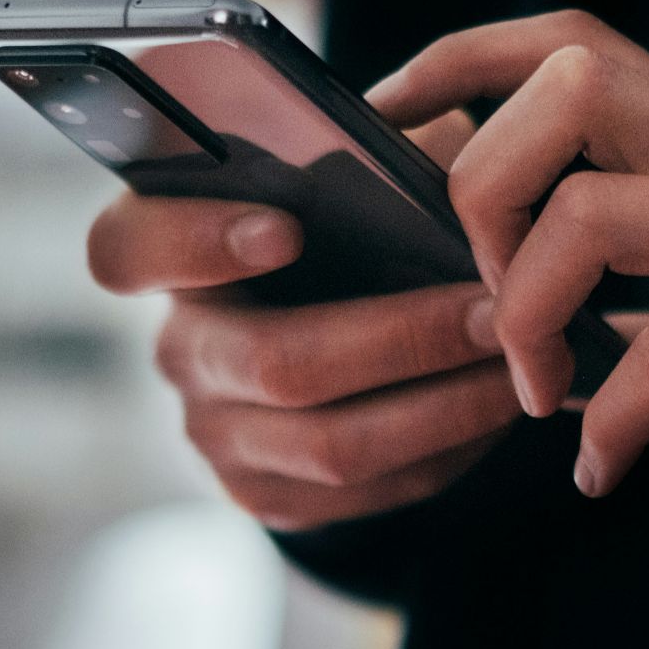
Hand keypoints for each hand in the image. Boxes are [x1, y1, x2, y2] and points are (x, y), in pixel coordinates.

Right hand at [85, 113, 519, 530]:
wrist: (343, 333)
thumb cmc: (350, 226)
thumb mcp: (353, 171)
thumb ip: (375, 153)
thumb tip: (442, 157)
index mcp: (170, 249)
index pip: (128, 248)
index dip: (196, 242)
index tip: (286, 227)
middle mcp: (180, 347)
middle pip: (275, 363)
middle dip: (402, 338)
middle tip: (495, 311)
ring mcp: (216, 433)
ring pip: (332, 444)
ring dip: (444, 405)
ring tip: (520, 363)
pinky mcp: (267, 495)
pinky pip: (366, 491)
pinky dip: (446, 450)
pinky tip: (497, 408)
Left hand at [366, 11, 648, 496]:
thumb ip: (642, 285)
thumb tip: (528, 316)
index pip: (569, 42)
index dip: (461, 58)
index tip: (389, 117)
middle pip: (567, 89)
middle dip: (482, 190)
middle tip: (487, 300)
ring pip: (596, 212)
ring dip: (531, 313)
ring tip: (539, 393)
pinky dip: (617, 421)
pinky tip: (603, 469)